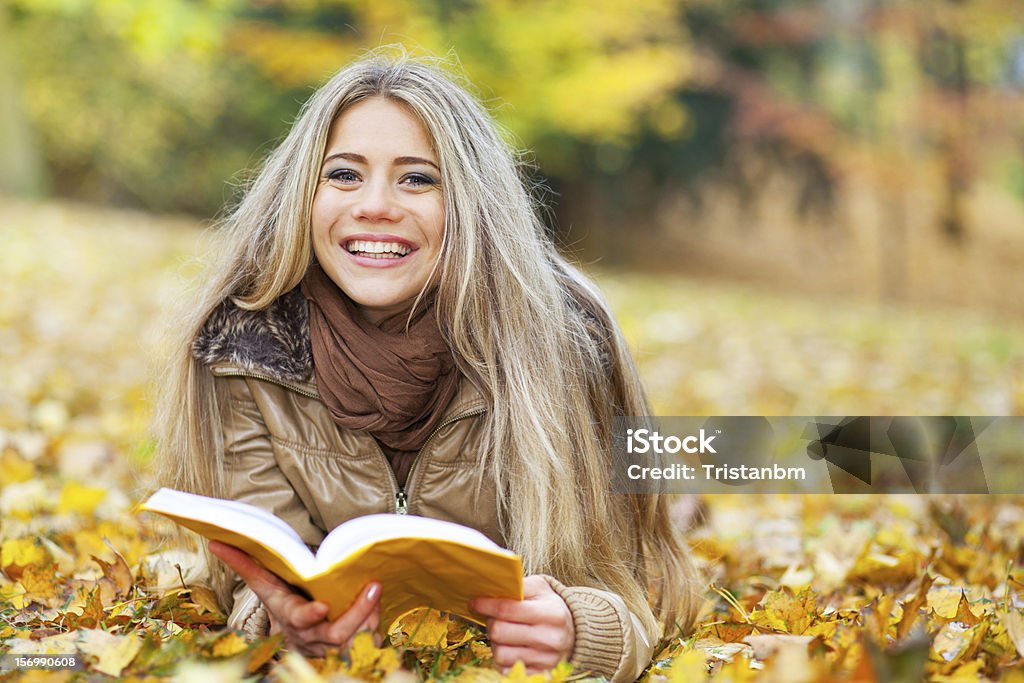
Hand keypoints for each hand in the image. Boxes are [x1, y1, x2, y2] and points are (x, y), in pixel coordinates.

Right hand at [210, 540, 380, 655]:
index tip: (321, 606)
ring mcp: (333, 647)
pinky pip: (370, 641)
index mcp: (292, 618)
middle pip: (336, 633)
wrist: (297, 638)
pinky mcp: (351, 650)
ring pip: (358, 638)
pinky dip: (376, 625)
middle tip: (373, 587)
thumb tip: (216, 542)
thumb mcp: (266, 585)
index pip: (300, 619)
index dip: (310, 616)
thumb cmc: (284, 602)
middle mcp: (313, 637)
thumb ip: (246, 564)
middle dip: (357, 612)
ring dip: (371, 615)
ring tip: (376, 591)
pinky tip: (377, 608)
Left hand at [471, 575, 574, 672]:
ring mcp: (546, 660)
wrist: (573, 635)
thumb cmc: (550, 608)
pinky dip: (503, 660)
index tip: (474, 602)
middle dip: (491, 623)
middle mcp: (550, 639)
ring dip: (496, 643)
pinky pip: (506, 670)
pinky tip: (511, 648)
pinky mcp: (540, 675)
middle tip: (494, 618)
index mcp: (552, 613)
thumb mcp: (541, 589)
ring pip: (500, 654)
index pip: (507, 609)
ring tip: (505, 635)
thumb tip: (493, 585)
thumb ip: (519, 585)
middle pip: (499, 632)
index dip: (485, 605)